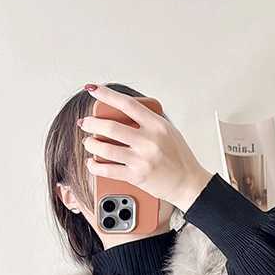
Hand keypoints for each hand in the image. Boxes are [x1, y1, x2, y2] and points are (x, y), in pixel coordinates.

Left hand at [78, 84, 212, 212]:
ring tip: (88, 142)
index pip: (127, 104)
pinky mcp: (136, 177)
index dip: (107, 95)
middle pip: (111, 128)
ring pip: (106, 149)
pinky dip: (95, 166)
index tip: (94, 90)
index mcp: (157, 126)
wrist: (189, 183)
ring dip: (92, 144)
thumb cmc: (180, 158)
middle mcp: (149, 141)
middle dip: (92, 123)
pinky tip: (91, 162)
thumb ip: (148, 122)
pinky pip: (108, 171)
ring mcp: (142, 160)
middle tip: (86, 123)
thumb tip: (124, 113)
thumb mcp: (168, 131)